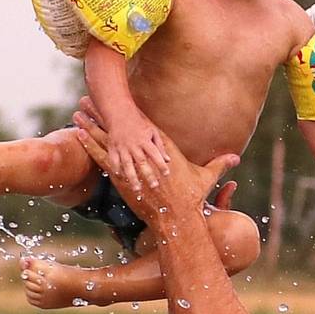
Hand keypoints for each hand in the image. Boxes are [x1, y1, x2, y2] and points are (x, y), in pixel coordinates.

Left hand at [73, 104, 237, 221]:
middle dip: (104, 111)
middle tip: (88, 97)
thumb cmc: (193, 198)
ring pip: (107, 137)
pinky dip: (89, 144)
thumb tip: (237, 159)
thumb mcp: (207, 178)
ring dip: (91, 123)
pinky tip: (77, 133)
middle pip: (120, 125)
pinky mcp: (121, 176)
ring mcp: (131, 162)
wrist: (178, 215)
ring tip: (78, 110)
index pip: (143, 123)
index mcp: (162, 146)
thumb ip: (219, 165)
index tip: (119, 100)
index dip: (129, 112)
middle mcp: (144, 150)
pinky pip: (102, 156)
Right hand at [104, 108, 170, 192]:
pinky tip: (120, 177)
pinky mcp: (113, 148)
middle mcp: (134, 146)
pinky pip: (114, 161)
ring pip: (128, 165)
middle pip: (142, 163)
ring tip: (137, 189)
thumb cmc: (138, 124)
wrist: (119, 114)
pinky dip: (116, 169)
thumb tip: (167, 160)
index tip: (166, 174)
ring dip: (133, 178)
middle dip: (148, 175)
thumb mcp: (152, 132)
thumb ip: (160, 147)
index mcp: (145, 141)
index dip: (161, 165)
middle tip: (154, 186)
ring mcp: (123, 148)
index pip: (155, 155)